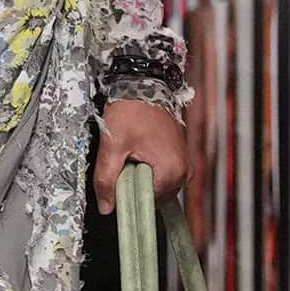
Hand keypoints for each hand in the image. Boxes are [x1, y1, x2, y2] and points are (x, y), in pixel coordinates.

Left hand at [93, 98, 188, 215]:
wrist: (144, 84)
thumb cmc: (133, 109)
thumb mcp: (113, 144)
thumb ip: (106, 178)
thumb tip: (106, 206)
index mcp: (172, 172)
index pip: (146, 202)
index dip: (126, 196)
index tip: (115, 183)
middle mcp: (183, 170)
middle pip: (152, 196)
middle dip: (134, 185)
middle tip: (122, 164)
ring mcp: (183, 163)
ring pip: (156, 186)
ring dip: (139, 177)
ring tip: (129, 156)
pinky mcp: (178, 156)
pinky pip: (161, 174)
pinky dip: (147, 169)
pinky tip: (137, 154)